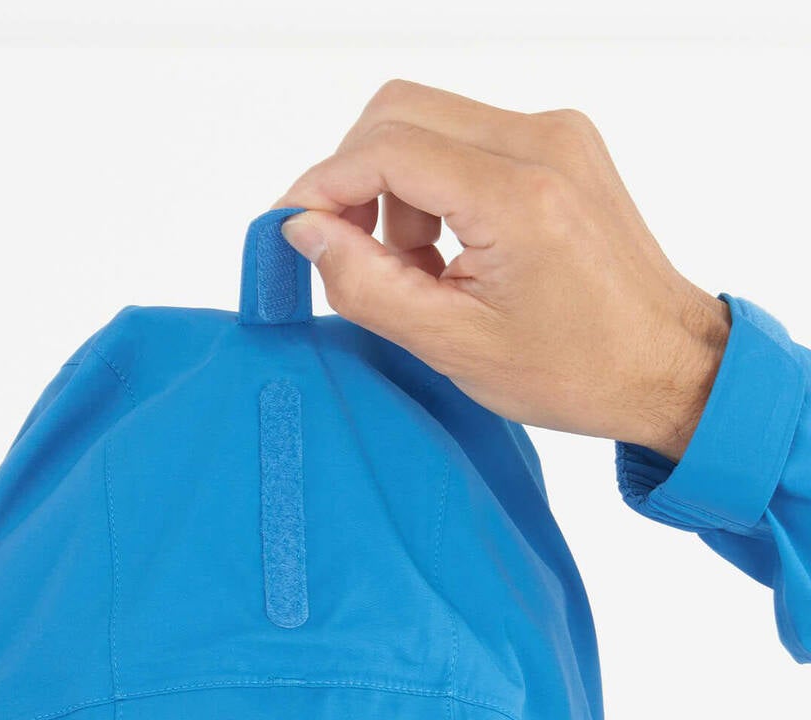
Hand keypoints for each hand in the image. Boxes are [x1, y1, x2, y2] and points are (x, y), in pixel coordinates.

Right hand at [277, 81, 729, 461]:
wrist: (665, 364)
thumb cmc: (574, 369)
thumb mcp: (451, 346)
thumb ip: (365, 285)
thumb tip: (302, 231)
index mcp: (518, 196)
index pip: (385, 149)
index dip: (321, 186)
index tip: (292, 232)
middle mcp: (541, 141)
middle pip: (399, 111)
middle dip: (354, 181)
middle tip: (351, 253)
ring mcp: (555, 134)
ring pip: (427, 122)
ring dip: (395, 191)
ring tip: (416, 271)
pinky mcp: (559, 143)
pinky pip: (464, 139)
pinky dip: (431, 190)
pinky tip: (447, 253)